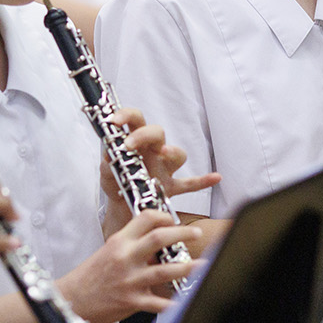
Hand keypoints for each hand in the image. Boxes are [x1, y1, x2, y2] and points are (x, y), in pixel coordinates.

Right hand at [57, 211, 202, 322]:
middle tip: (196, 233)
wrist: (71, 300)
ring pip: (165, 270)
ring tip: (202, 265)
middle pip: (159, 238)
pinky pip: (158, 303)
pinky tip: (185, 302)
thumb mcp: (108, 252)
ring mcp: (130, 280)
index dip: (163, 216)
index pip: (145, 219)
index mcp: (119, 242)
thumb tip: (156, 243)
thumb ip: (131, 246)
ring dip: (188, 267)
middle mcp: (125, 258)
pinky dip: (173, 304)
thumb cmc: (89, 277)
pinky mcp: (132, 301)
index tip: (173, 219)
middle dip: (183, 234)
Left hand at [99, 108, 220, 208]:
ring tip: (164, 153)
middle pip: (157, 131)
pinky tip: (215, 178)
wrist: (123, 206)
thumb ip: (108, 165)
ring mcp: (165, 168)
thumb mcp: (107, 173)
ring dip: (173, 152)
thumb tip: (109, 156)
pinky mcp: (172, 187)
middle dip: (144, 134)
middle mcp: (154, 151)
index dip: (127, 116)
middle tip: (128, 144)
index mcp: (137, 142)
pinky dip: (203, 181)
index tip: (114, 121)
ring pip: (178, 154)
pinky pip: (191, 183)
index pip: (136, 120)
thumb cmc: (117, 182)